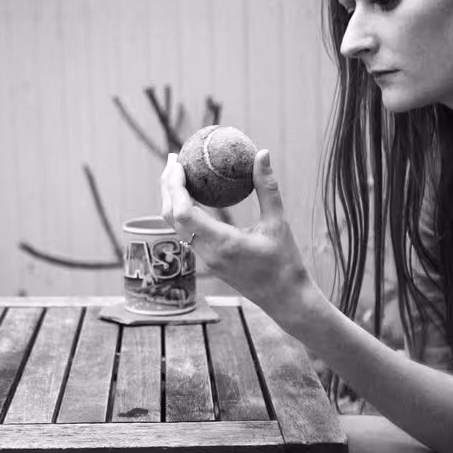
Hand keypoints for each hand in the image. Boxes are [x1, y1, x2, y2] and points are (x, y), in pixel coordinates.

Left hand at [160, 149, 321, 322]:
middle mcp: (207, 253)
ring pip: (176, 226)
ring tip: (179, 173)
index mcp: (222, 244)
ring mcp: (205, 259)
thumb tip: (262, 153)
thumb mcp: (279, 223)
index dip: (174, 187)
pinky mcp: (208, 261)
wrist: (285, 299)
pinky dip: (183, 211)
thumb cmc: (285, 263)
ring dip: (172, 199)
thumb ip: (267, 188)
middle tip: (173, 159)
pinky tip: (193, 195)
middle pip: (171, 217)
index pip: (183, 213)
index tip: (177, 163)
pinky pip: (186, 232)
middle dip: (167, 187)